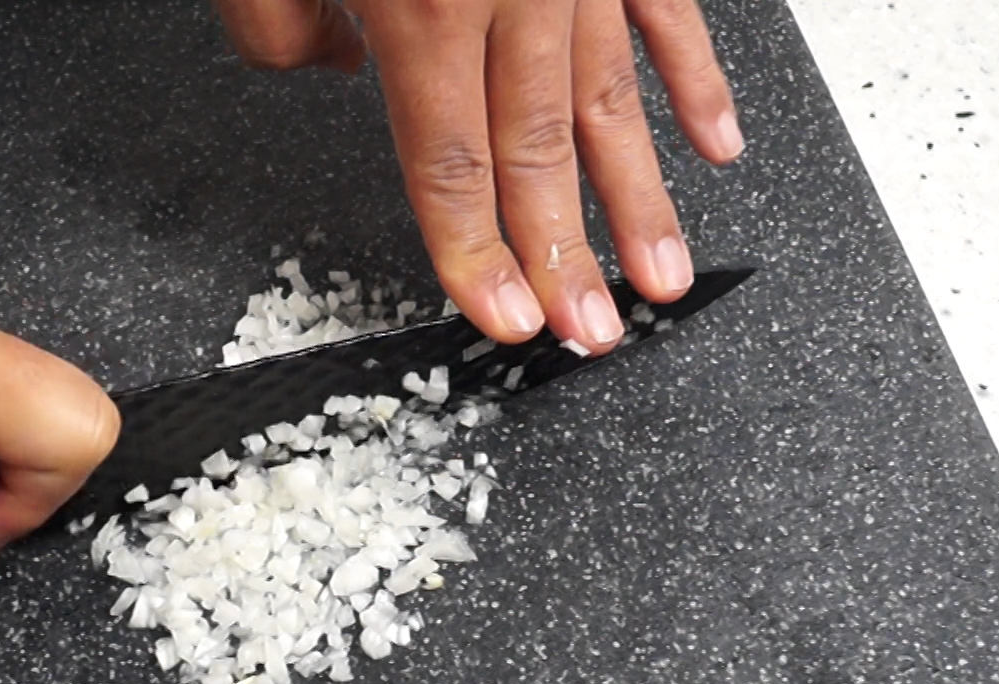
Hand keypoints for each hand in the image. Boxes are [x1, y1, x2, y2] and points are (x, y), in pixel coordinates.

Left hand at [213, 0, 741, 351]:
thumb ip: (283, 20)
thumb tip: (332, 69)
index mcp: (422, 0)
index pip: (452, 162)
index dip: (478, 252)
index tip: (505, 318)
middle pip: (542, 151)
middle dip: (569, 253)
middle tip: (593, 333)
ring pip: (614, 97)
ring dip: (642, 197)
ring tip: (662, 277)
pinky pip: (665, 10)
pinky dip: (695, 77)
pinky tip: (715, 141)